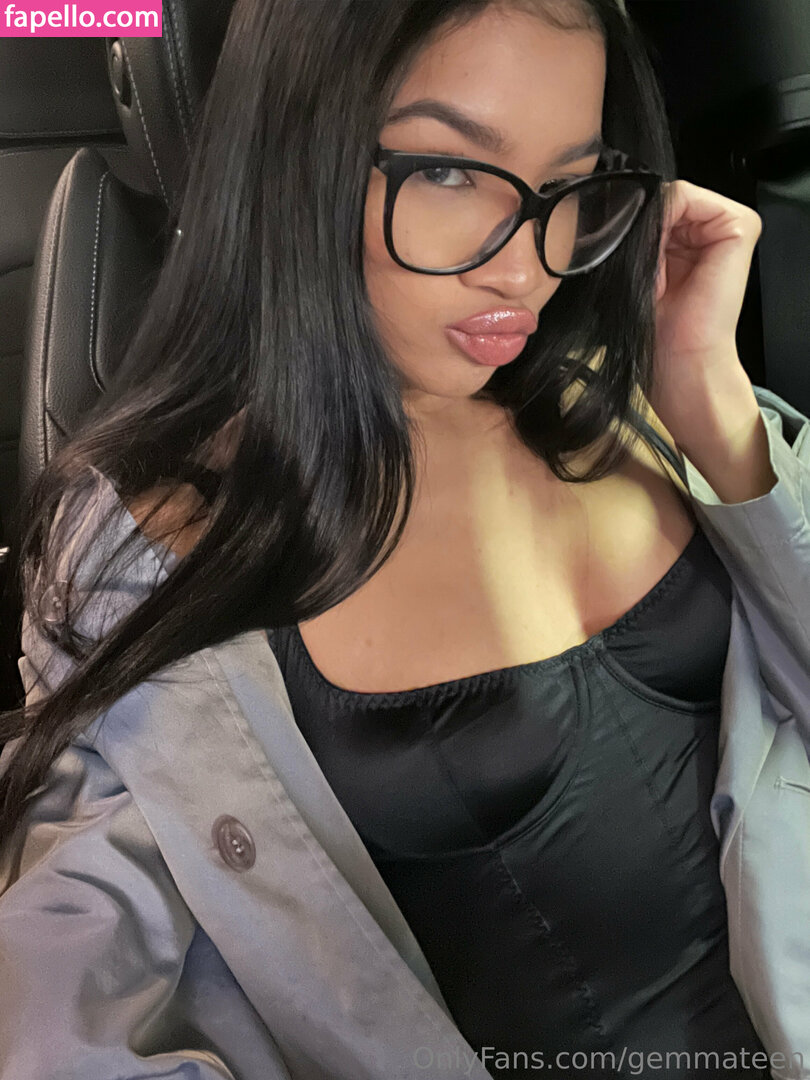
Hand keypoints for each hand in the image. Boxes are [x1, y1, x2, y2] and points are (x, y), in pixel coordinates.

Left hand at [647, 179, 762, 444]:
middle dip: (639, 227)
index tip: (618, 256)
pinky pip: (687, 196)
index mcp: (686, 242)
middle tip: (637, 270)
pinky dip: (664, 220)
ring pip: (670, 197)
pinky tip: (664, 257)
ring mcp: (725, 226)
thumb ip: (636, 235)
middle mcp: (707, 231)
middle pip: (661, 201)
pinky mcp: (739, 225)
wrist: (681, 359)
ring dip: (650, 231)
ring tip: (653, 272)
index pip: (653, 208)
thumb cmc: (657, 328)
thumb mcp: (638, 273)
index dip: (630, 224)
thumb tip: (622, 203)